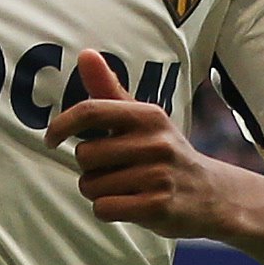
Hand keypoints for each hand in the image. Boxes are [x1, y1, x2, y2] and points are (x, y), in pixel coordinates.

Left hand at [46, 52, 243, 240]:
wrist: (212, 194)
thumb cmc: (164, 153)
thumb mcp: (143, 119)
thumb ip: (109, 89)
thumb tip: (85, 53)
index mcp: (148, 115)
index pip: (90, 111)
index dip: (62, 125)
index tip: (51, 139)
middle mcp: (155, 142)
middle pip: (84, 156)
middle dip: (89, 169)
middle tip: (115, 170)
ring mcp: (158, 175)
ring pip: (91, 186)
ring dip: (99, 191)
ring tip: (127, 187)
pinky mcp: (157, 206)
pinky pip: (104, 208)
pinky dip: (108, 210)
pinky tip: (130, 204)